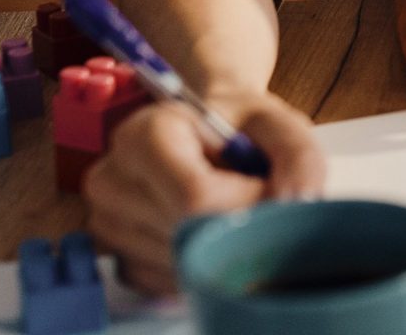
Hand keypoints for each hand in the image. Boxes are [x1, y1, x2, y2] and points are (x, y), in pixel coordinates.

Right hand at [82, 87, 324, 295]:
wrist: (202, 131)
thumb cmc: (236, 125)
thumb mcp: (276, 122)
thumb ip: (297, 154)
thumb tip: (295, 203)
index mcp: (144, 134)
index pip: (195, 197)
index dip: (247, 204)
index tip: (269, 188)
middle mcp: (112, 180)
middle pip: (189, 234)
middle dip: (238, 226)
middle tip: (255, 199)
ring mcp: (108, 225)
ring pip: (182, 263)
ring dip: (219, 246)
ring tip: (227, 208)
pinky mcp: (120, 259)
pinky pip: (170, 283)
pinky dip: (200, 265)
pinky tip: (208, 230)